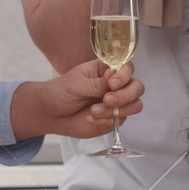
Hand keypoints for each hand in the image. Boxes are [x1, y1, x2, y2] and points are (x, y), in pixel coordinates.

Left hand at [19, 60, 143, 138]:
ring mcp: (117, 103)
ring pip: (135, 105)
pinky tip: (90, 119)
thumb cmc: (61, 93)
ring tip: (94, 111)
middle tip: (106, 100)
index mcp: (107, 70)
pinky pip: (120, 121)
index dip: (125, 76)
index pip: (127, 68)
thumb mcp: (76, 84)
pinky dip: (106, 121)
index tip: (112, 84)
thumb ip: (96, 83)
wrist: (51, 114)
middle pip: (137, 87)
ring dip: (116, 110)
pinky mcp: (113, 119)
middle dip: (125, 95)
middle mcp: (116, 86)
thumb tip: (112, 76)